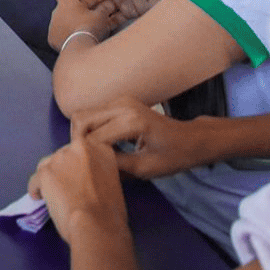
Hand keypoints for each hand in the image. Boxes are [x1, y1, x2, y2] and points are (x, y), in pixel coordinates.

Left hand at [27, 122, 129, 245]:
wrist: (96, 224)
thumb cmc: (110, 212)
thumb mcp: (112, 182)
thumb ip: (98, 171)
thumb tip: (87, 177)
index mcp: (100, 148)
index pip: (82, 144)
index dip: (78, 161)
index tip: (78, 172)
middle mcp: (80, 147)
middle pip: (64, 154)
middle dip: (64, 169)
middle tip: (67, 186)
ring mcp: (61, 158)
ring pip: (47, 164)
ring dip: (49, 178)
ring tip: (53, 193)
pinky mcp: (45, 172)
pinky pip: (35, 179)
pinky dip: (36, 189)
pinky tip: (39, 198)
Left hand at [47, 0, 115, 50]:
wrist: (79, 49)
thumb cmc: (90, 28)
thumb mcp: (101, 15)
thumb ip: (104, 8)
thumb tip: (109, 5)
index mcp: (65, 2)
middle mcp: (56, 13)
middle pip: (65, 7)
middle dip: (77, 10)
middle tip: (91, 14)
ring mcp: (53, 27)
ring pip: (63, 21)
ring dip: (73, 23)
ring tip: (87, 29)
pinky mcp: (53, 40)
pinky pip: (60, 34)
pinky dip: (69, 35)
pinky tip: (79, 39)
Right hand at [79, 98, 215, 178]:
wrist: (191, 138)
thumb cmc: (174, 156)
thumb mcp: (145, 168)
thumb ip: (115, 165)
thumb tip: (89, 165)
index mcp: (131, 121)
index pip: (92, 137)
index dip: (87, 155)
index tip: (91, 169)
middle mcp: (122, 105)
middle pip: (81, 119)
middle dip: (78, 141)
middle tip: (86, 160)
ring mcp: (120, 101)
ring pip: (83, 115)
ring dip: (83, 135)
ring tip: (93, 154)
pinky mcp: (119, 102)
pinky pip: (93, 114)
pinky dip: (90, 129)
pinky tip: (101, 146)